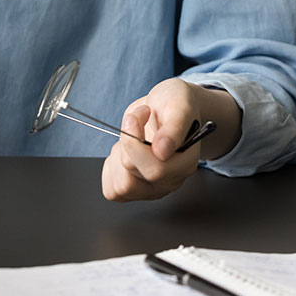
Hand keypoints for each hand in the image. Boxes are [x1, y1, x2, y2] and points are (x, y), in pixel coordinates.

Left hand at [100, 78, 208, 201]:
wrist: (167, 106)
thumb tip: (162, 152)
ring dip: (118, 158)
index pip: (155, 170)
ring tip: (131, 139)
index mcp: (184, 163)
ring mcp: (153, 188)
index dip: (135, 143)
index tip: (138, 115)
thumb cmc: (175, 104)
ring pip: (122, 188)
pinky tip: (123, 152)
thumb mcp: (179, 104)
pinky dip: (111, 169)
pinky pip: (113, 191)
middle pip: (133, 177)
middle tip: (136, 121)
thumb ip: (174, 128)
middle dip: (126, 143)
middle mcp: (170, 181)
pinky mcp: (136, 188)